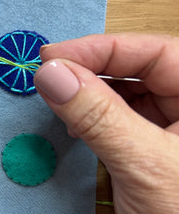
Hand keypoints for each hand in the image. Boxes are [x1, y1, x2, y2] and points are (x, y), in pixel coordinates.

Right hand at [35, 33, 178, 213]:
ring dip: (88, 95)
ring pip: (123, 94)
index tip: (52, 57)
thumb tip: (49, 73)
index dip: (101, 49)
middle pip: (136, 69)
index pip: (154, 52)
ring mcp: (170, 128)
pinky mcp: (149, 150)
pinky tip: (73, 123)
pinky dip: (90, 118)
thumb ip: (98, 116)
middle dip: (91, 70)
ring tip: (57, 99)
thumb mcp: (145, 164)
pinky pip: (116, 120)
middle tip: (48, 77)